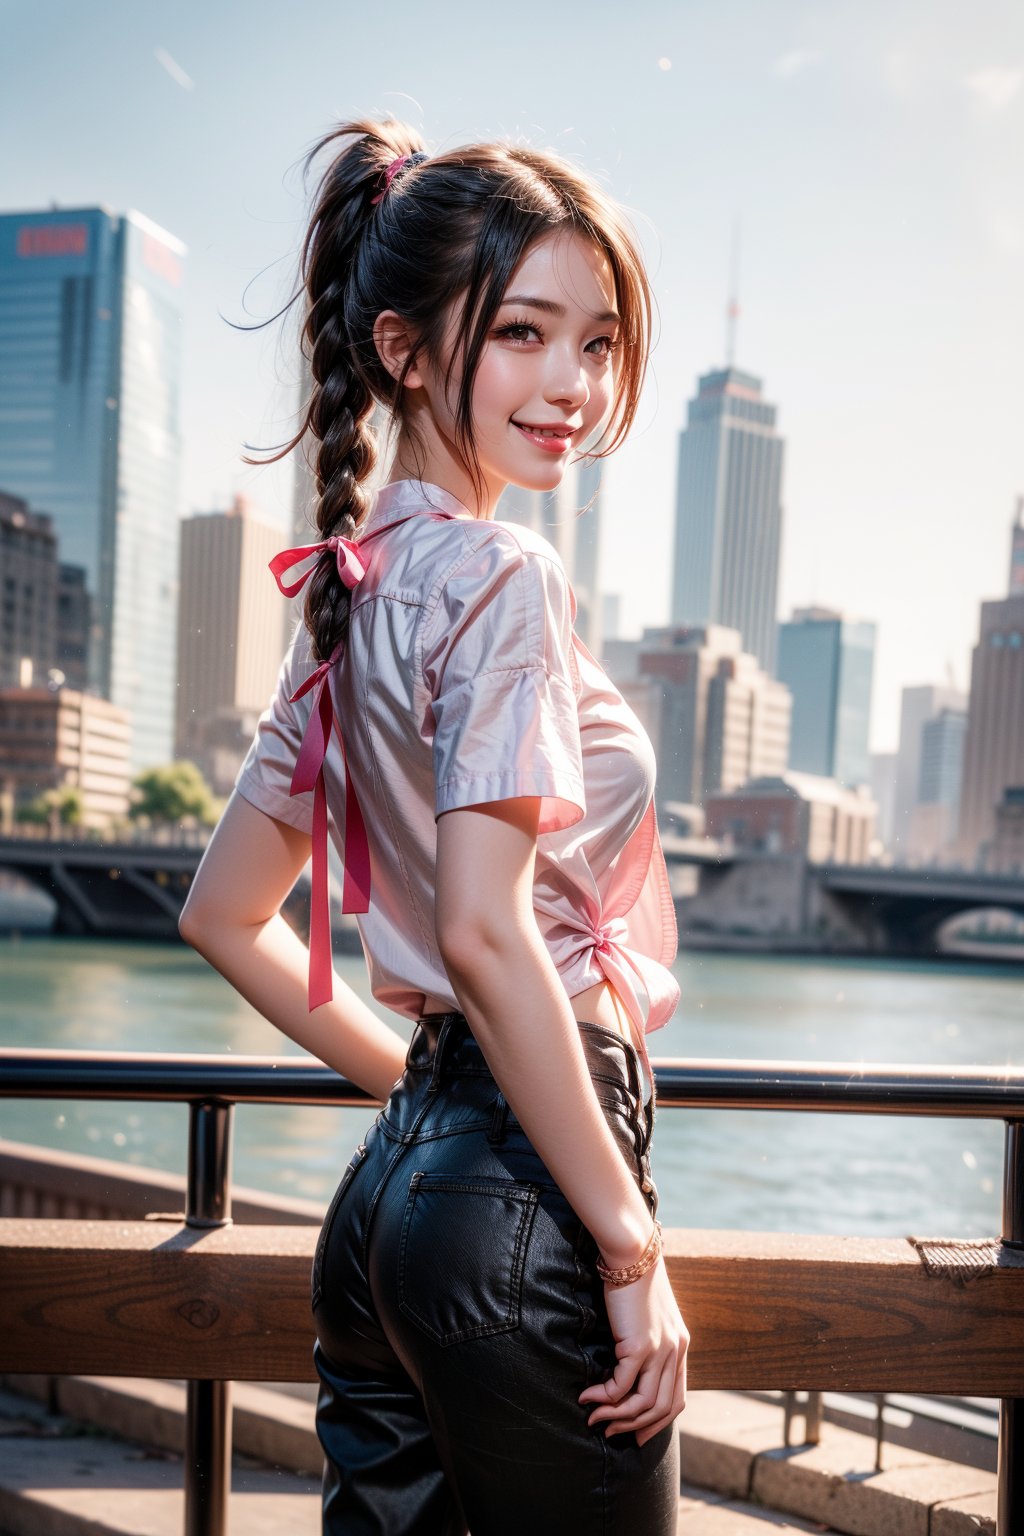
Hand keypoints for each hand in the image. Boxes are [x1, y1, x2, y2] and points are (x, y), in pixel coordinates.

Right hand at [577, 1257, 688, 1446]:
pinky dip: (604, 1398)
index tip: (636, 1434)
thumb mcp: (649, 1314)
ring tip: (594, 1419)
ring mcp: (660, 1350)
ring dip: (617, 1417)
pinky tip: (588, 1397)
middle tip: (611, 1432)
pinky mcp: (640, 1345)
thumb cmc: (634, 1279)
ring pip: (643, 1404)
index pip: (676, 1398)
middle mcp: (675, 1351)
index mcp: (681, 1345)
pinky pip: (622, 1386)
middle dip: (635, 1428)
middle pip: (662, 1408)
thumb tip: (630, 1362)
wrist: (632, 1253)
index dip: (657, 1422)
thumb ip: (648, 1339)